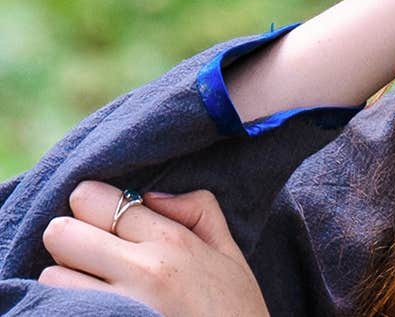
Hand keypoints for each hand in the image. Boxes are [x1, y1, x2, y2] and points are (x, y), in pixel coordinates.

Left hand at [40, 180, 268, 316]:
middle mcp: (143, 269)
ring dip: (67, 279)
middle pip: (61, 233)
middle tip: (93, 254)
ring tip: (95, 288)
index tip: (104, 219)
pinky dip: (68, 305)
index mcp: (173, 242)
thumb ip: (199, 210)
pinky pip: (59, 309)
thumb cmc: (235, 311)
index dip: (92, 205)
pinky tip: (94, 308)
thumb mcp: (230, 254)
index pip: (94, 200)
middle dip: (71, 239)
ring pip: (52, 275)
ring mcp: (118, 307)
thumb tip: (151, 196)